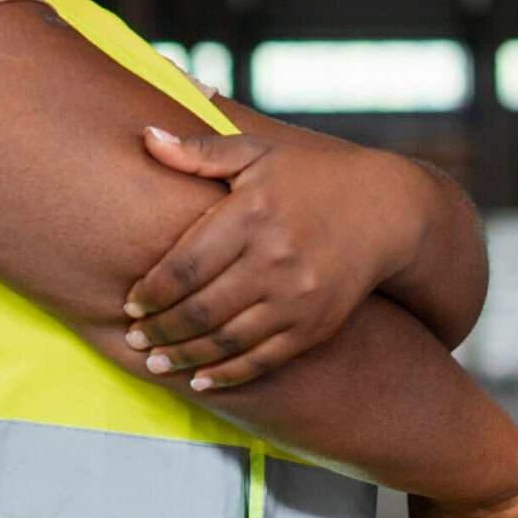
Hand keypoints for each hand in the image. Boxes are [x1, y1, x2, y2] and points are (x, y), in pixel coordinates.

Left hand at [122, 126, 420, 388]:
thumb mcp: (258, 152)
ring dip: (186, 357)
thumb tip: (146, 137)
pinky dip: (230, 375)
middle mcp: (274, 258)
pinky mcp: (317, 324)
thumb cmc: (311, 174)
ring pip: (228, 340)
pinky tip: (201, 380)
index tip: (128, 304)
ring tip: (155, 364)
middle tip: (132, 340)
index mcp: (251, 213)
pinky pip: (265, 359)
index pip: (186, 266)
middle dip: (160, 330)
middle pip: (201, 309)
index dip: (152, 292)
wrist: (388, 209)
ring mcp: (298, 296)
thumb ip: (199, 150)